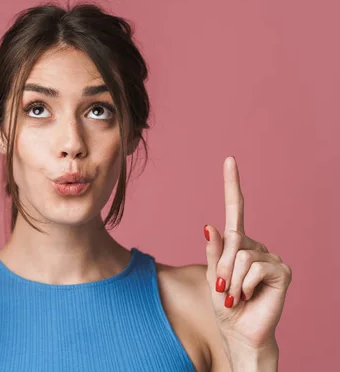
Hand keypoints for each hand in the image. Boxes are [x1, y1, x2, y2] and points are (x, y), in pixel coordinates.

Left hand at [204, 157, 291, 353]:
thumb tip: (209, 226)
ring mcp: (270, 257)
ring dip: (232, 280)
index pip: (235, 209)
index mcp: (236, 244)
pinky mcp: (281, 271)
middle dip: (221, 268)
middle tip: (225, 288)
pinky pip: (254, 267)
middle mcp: (255, 246)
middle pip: (231, 242)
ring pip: (241, 256)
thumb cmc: (225, 303)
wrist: (239, 331)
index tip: (229, 160)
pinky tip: (250, 295)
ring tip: (237, 294)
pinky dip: (245, 284)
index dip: (232, 184)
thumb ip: (213, 252)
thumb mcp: (212, 276)